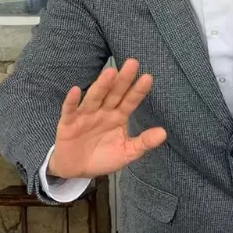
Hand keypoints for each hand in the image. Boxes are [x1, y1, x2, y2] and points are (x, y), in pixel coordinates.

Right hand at [49, 58, 167, 180]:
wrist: (76, 169)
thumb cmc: (102, 157)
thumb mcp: (126, 153)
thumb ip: (143, 143)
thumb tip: (164, 133)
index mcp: (118, 117)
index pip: (130, 101)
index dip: (138, 91)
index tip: (148, 78)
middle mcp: (103, 112)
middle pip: (114, 94)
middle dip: (123, 80)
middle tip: (132, 63)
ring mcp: (85, 115)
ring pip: (94, 98)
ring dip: (101, 85)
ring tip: (110, 72)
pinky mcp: (68, 123)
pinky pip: (69, 111)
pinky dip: (71, 101)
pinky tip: (75, 90)